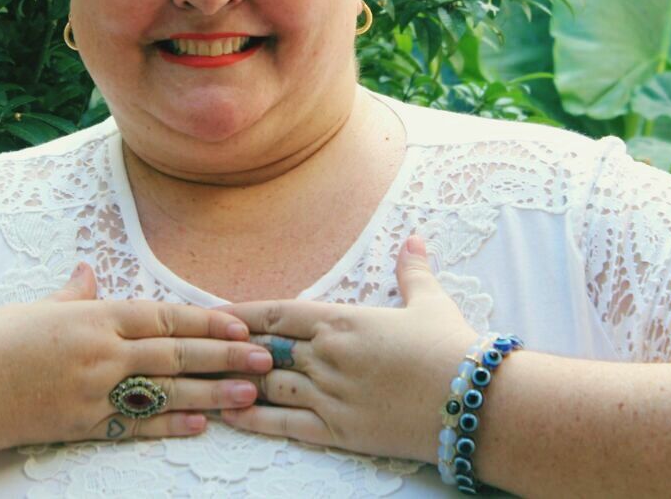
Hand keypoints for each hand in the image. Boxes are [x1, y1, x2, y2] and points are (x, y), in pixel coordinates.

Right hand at [0, 262, 274, 454]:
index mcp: (93, 316)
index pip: (161, 315)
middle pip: (174, 353)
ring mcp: (93, 390)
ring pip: (164, 390)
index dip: (203, 321)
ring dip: (210, 393)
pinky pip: (134, 424)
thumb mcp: (37, 309)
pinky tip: (200, 426)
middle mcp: (100, 351)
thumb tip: (87, 273)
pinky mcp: (82, 424)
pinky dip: (168, 425)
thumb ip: (73, 295)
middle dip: (223, 356)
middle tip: (265, 359)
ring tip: (249, 395)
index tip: (240, 323)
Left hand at [217, 235, 478, 462]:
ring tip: (200, 383)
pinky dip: (252, 420)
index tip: (213, 314)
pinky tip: (227, 417)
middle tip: (193, 349)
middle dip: (229, 350)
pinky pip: (283, 425)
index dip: (242, 314)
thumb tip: (415, 238)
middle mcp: (328, 354)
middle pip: (263, 349)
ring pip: (266, 385)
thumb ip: (412, 270)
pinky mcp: (338, 431)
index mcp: (343, 319)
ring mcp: (330, 393)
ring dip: (233, 383)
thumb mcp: (429, 303)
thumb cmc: (453, 349)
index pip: (278, 313)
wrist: (477, 400)